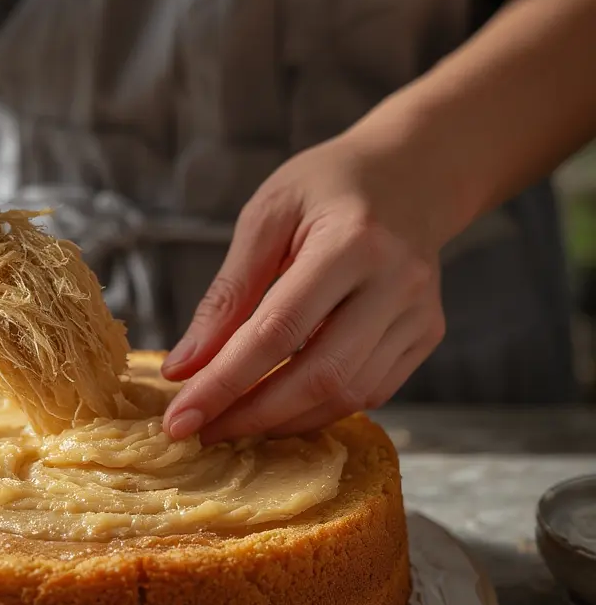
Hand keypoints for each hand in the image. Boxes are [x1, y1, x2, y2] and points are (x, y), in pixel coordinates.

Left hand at [161, 131, 447, 440]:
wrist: (412, 172)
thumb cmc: (327, 187)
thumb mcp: (265, 217)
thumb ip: (226, 295)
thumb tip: (183, 367)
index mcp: (350, 242)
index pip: (276, 333)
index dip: (224, 383)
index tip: (179, 419)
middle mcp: (396, 283)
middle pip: (317, 376)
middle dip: (251, 416)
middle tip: (201, 432)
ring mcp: (419, 314)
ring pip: (346, 395)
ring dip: (282, 421)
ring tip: (232, 422)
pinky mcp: (426, 334)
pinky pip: (370, 393)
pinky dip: (318, 410)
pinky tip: (280, 407)